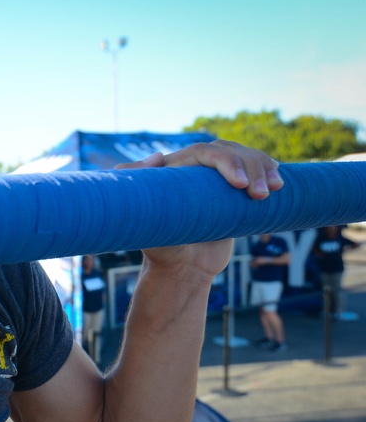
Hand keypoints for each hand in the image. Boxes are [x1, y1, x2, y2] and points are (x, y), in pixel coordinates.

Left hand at [116, 141, 282, 279]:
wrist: (183, 271)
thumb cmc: (162, 250)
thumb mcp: (148, 225)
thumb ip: (142, 196)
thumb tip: (157, 155)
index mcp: (171, 172)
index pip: (202, 152)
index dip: (225, 161)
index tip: (239, 184)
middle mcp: (191, 170)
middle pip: (226, 150)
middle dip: (250, 165)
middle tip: (262, 195)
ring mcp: (212, 179)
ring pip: (242, 156)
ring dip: (262, 167)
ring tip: (275, 189)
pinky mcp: (230, 192)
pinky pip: (250, 171)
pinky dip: (267, 172)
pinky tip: (279, 180)